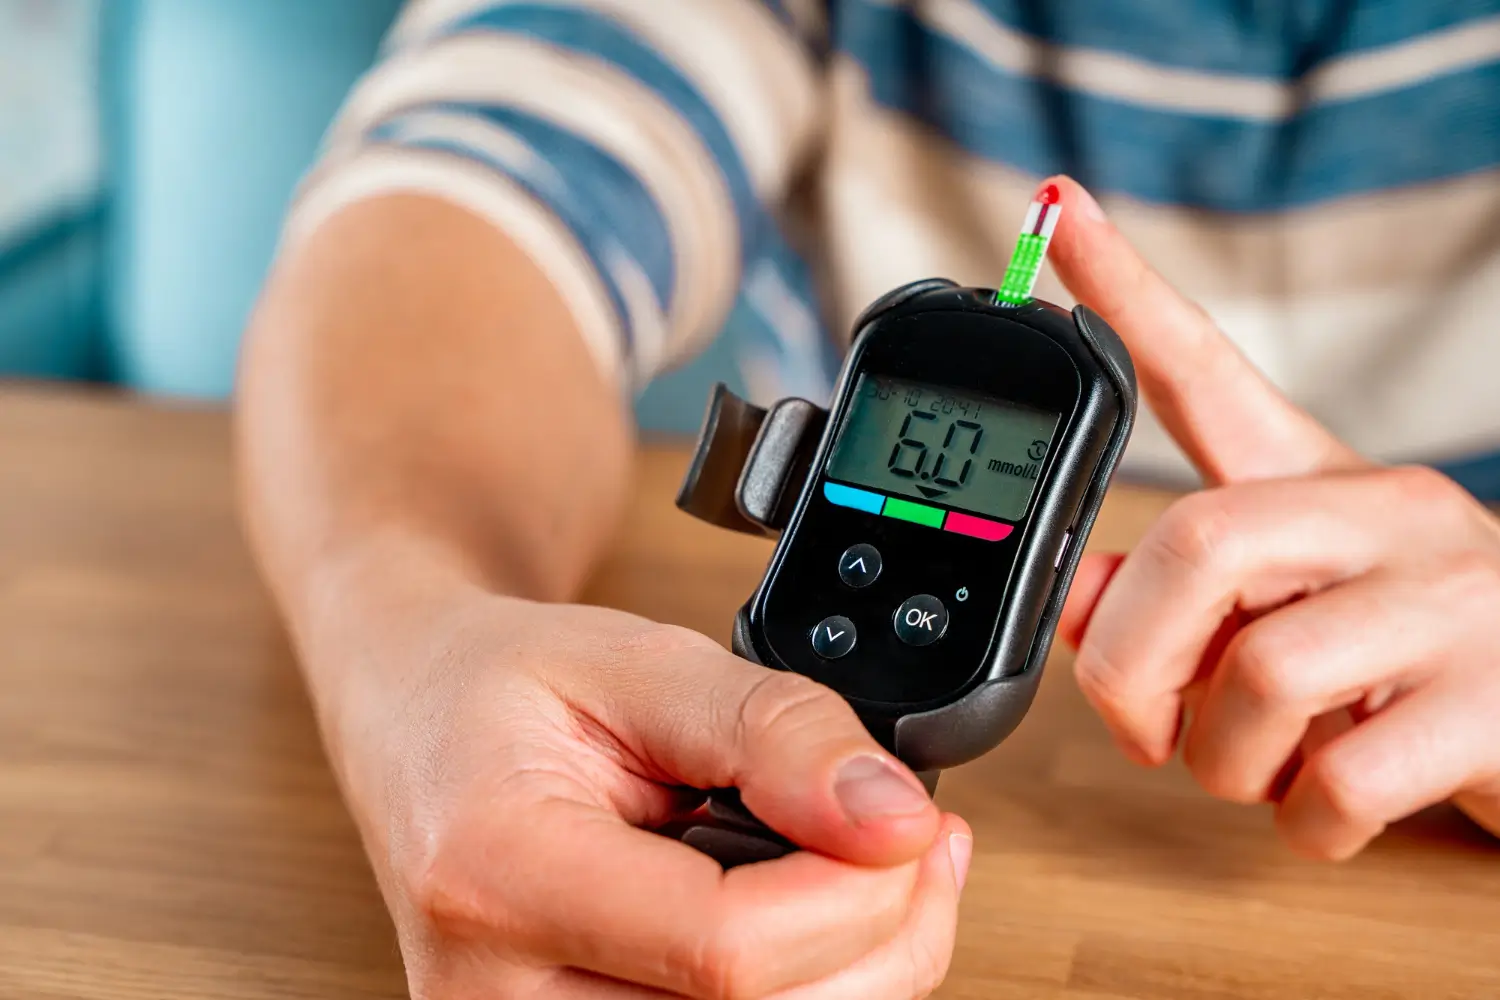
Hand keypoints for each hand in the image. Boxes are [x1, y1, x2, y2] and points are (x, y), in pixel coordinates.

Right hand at [305, 544, 970, 998]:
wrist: (415, 720)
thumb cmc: (503, 686)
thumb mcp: (637, 661)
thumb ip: (771, 729)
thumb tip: (891, 813)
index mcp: (496, 874)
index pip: (724, 951)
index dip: (856, 890)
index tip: (912, 817)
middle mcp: (495, 999)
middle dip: (883, 934)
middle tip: (915, 838)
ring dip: (857, 966)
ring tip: (870, 864)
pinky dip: (807, 985)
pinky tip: (823, 916)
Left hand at [1044, 176, 1499, 858]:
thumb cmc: (1404, 660)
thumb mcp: (1284, 615)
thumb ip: (1175, 603)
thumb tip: (1072, 599)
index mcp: (1320, 481)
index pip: (1206, 368)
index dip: (1125, 293)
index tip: (1055, 211)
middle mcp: (1388, 515)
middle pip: (1201, 545)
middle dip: (1129, 661)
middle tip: (1137, 723)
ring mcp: (1451, 603)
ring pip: (1263, 675)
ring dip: (1220, 759)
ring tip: (1260, 765)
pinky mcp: (1496, 704)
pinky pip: (1340, 781)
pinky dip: (1302, 820)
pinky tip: (1328, 806)